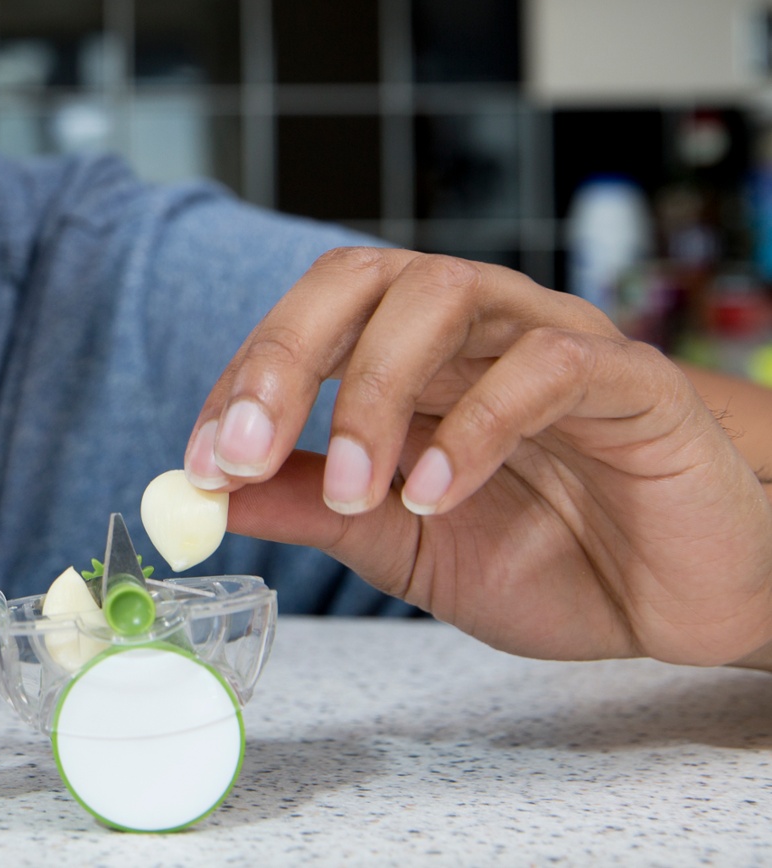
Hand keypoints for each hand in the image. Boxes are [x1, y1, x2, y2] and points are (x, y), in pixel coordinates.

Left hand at [182, 247, 771, 667]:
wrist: (683, 605)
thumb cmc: (554, 557)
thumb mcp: (399, 544)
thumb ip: (308, 507)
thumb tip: (205, 491)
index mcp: (414, 357)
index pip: (309, 322)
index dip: (242, 380)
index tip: (198, 464)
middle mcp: (476, 329)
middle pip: (364, 275)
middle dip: (283, 355)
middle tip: (237, 449)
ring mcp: (554, 342)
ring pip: (445, 292)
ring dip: (374, 390)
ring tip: (353, 489)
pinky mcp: (633, 383)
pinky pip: (548, 366)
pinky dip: (475, 426)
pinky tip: (435, 496)